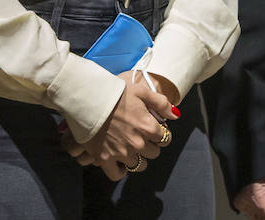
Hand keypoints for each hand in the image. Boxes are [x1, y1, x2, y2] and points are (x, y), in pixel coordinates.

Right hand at [62, 71, 179, 180]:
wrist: (89, 99)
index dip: (161, 134)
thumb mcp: (142, 91)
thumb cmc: (116, 93)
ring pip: (140, 166)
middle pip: (154, 153)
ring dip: (138, 159)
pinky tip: (121, 163)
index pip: (165, 138)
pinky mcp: (105, 159)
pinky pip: (117, 174)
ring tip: (132, 150)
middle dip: (151, 146)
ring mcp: (121, 153)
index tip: (154, 130)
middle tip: (142, 138)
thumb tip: (175, 116)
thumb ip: (162, 104)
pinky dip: (121, 171)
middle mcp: (137, 143)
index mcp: (148, 127)